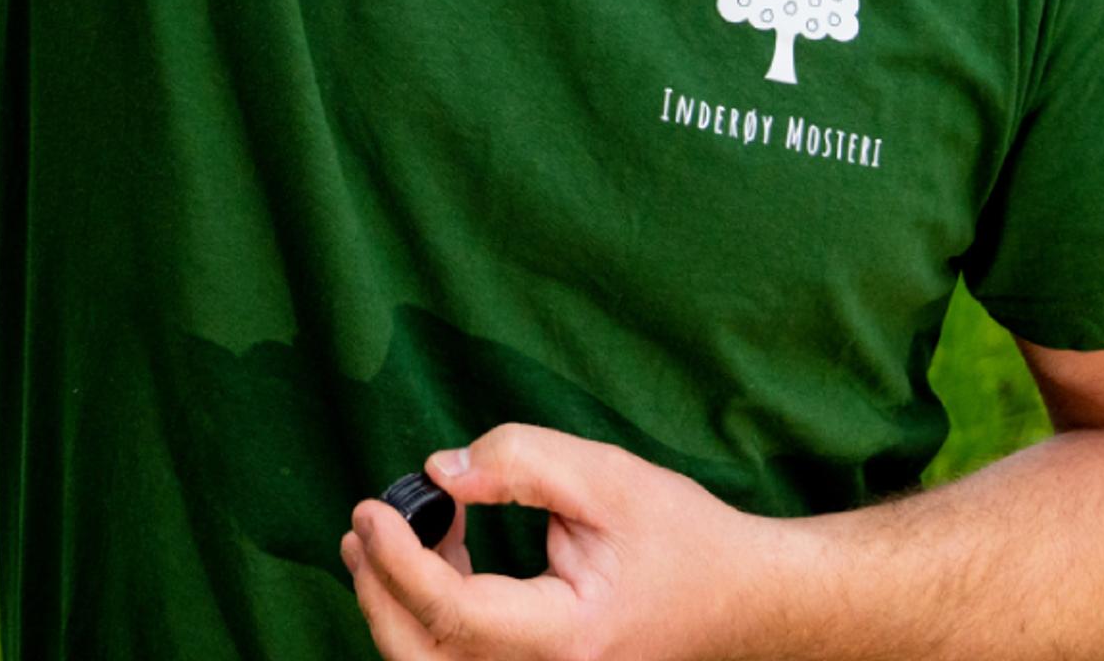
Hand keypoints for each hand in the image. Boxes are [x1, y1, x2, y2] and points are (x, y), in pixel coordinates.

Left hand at [340, 424, 787, 660]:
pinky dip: (431, 614)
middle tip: (364, 525)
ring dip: (396, 605)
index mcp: (569, 636)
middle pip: (425, 659)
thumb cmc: (682, 538)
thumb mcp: (608, 478)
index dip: (400, 561)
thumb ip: (522, 463)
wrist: (740, 597)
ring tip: (383, 537)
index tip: (373, 507)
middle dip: (378, 592)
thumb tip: (440, 471)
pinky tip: (439, 554)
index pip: (456, 614)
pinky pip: (462, 659)